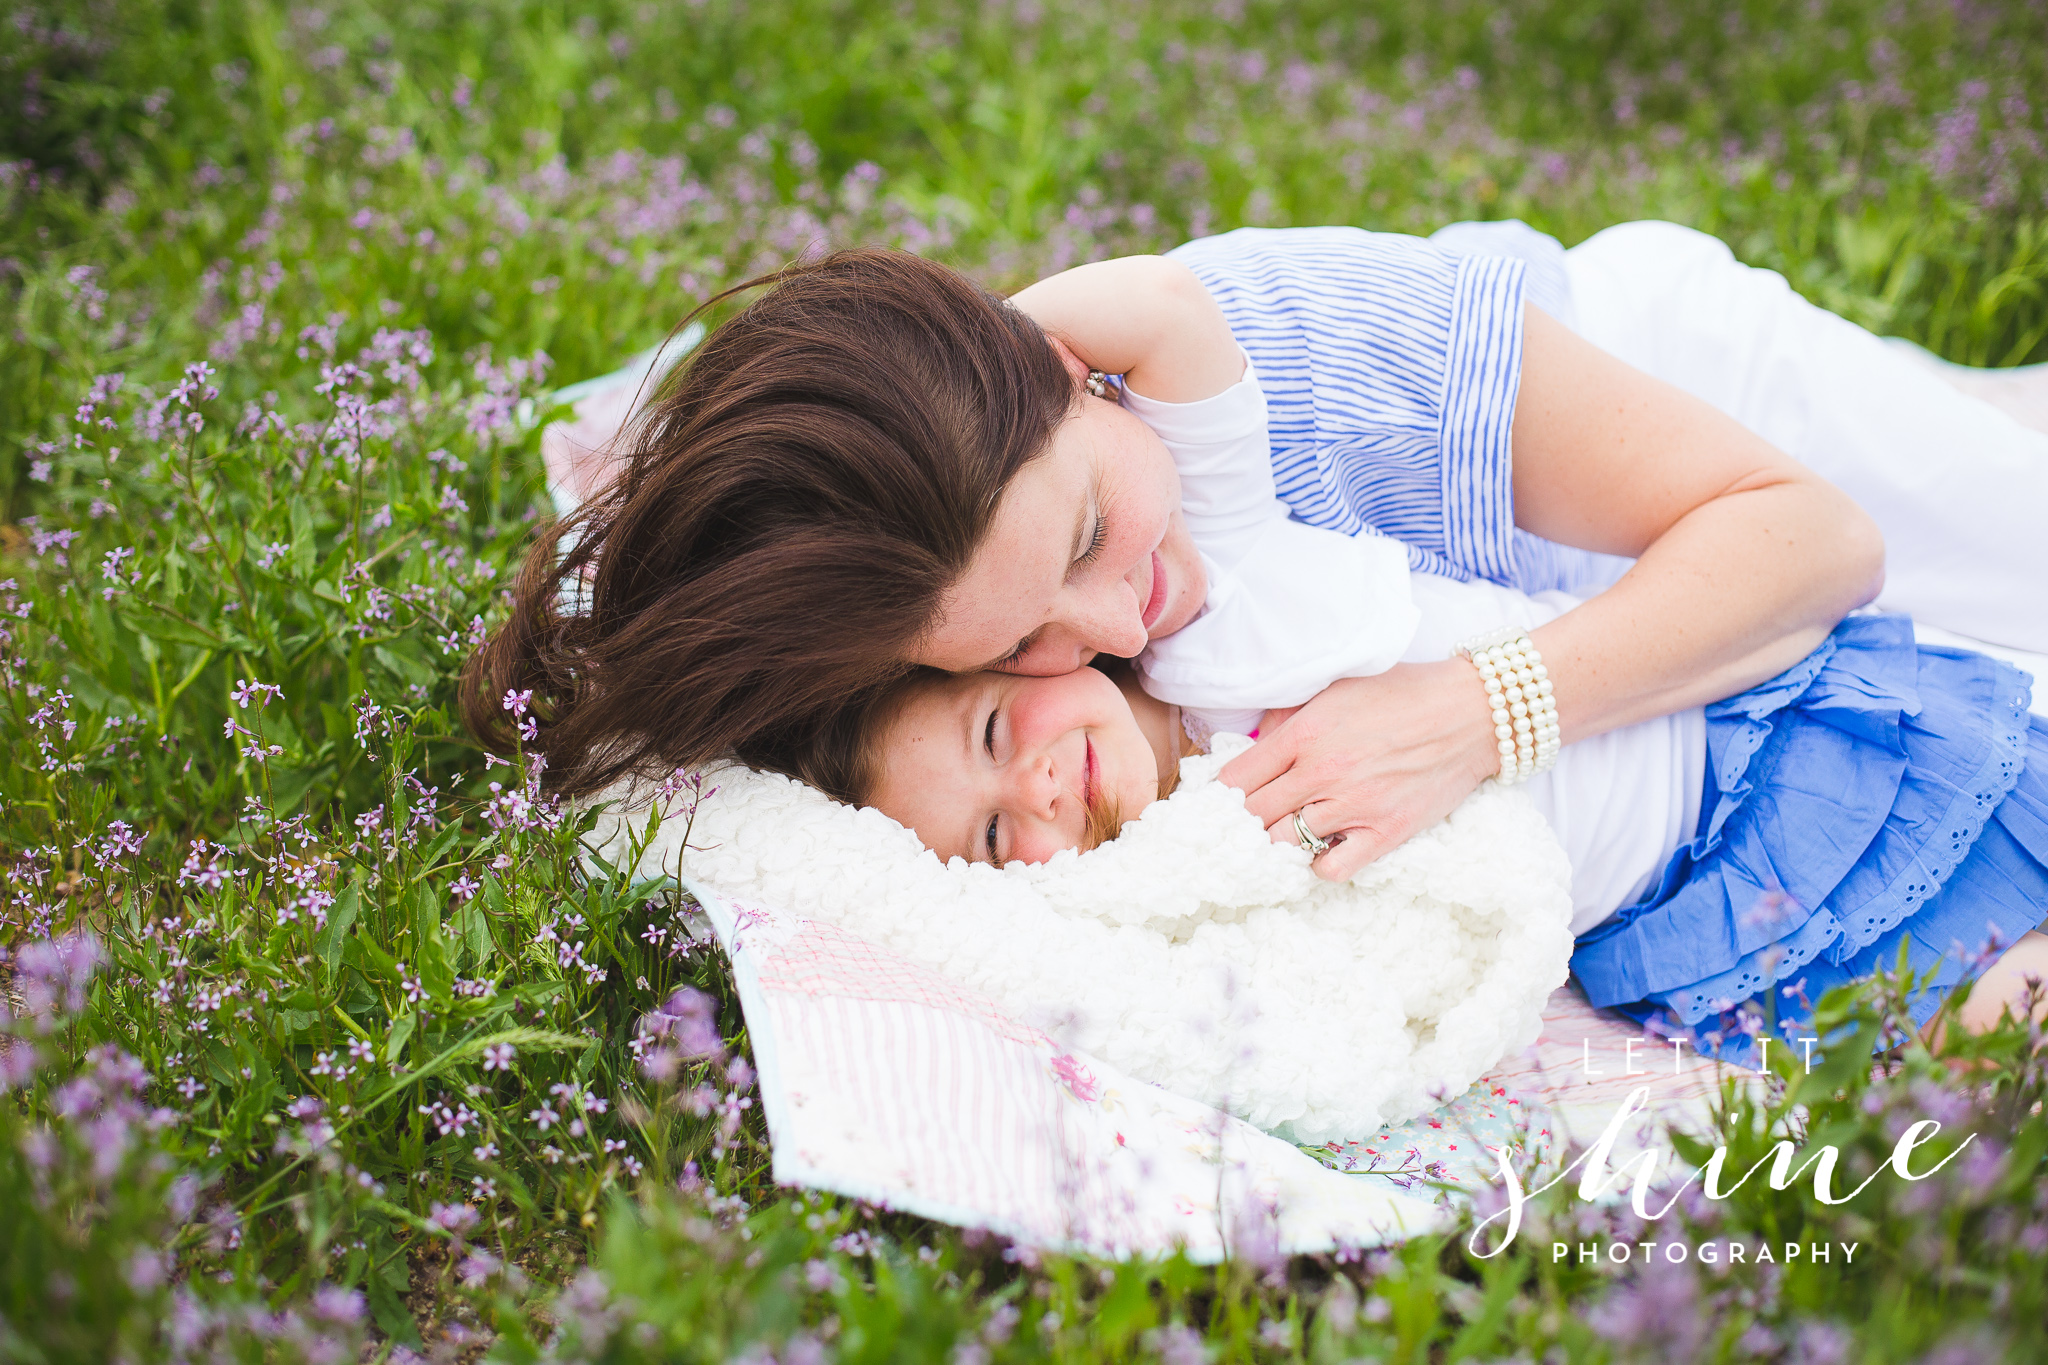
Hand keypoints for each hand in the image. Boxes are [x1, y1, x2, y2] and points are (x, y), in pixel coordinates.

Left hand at [1218, 661, 1500, 880]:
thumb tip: (1253, 742)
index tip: (1217, 802)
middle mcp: (1324, 771)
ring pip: (1283, 845)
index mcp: (1305, 732)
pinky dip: (1318, 864)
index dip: (1219, 794)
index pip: (1235, 778)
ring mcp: (1355, 805)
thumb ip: (1289, 715)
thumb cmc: (1402, 693)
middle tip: (1236, 827)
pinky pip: (1331, 869)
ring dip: (1273, 844)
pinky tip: (1322, 847)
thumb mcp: (1335, 686)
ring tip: (1276, 838)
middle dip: (1238, 822)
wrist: (1472, 712)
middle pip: (1252, 815)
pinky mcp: (1385, 832)